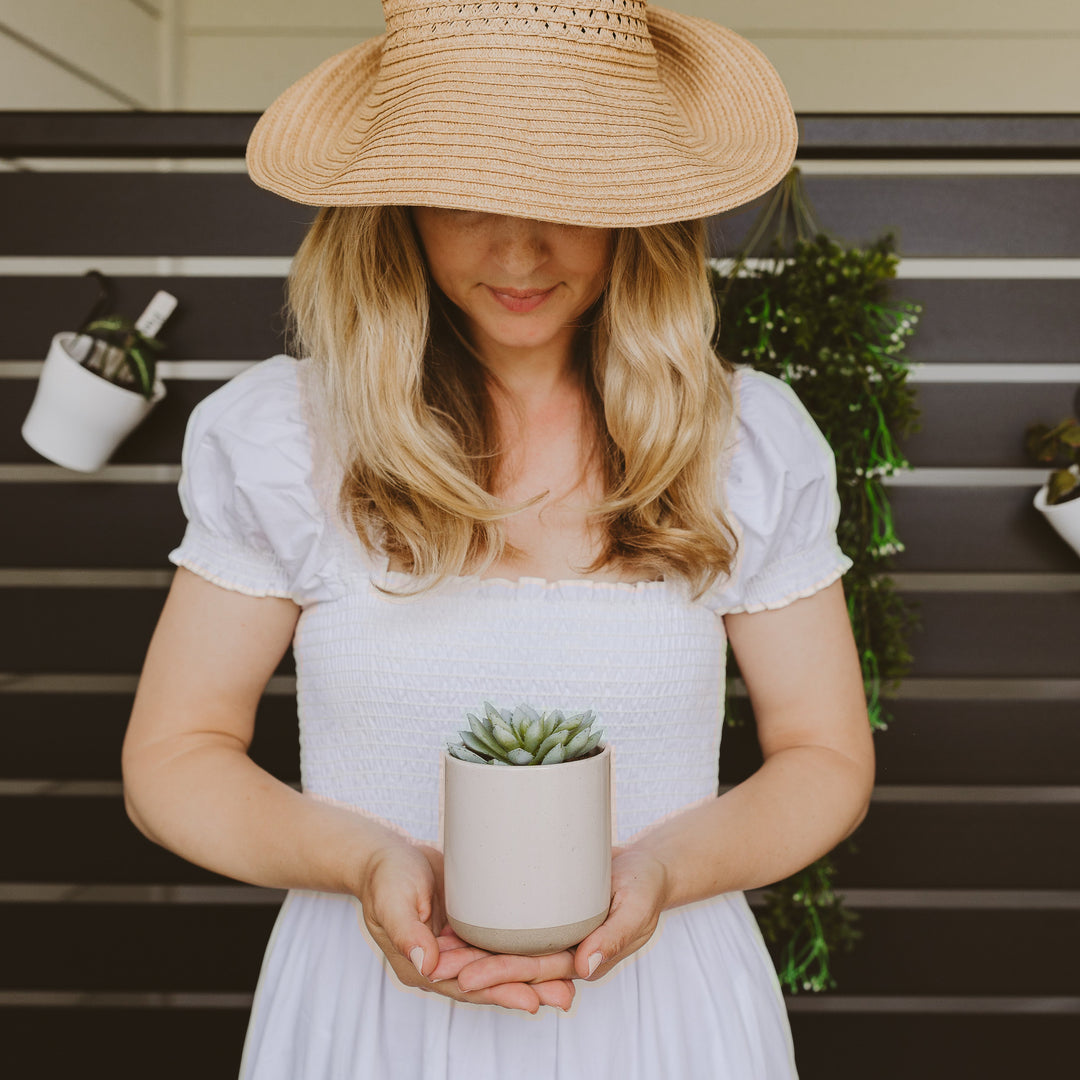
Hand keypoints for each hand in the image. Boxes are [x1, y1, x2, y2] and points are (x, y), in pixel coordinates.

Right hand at [356, 840, 574, 1012]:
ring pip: (500, 966)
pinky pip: (500, 944)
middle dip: (528, 990)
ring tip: (570, 982)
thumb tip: (426, 964)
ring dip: (533, 975)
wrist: (389, 857)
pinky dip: (524, 949)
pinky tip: (552, 949)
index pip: (467, 987)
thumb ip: (406, 932)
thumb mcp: (393, 902)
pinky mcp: (472, 928)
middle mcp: (446, 965)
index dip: (499, 994)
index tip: (531, 1001)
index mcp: (424, 968)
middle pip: (490, 983)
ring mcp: (460, 948)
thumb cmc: (387, 877)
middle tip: (566, 996)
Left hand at [447, 846, 669, 992]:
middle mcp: (563, 950)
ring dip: (473, 951)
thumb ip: (614, 939)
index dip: (499, 976)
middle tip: (436, 965)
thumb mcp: (637, 908)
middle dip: (474, 968)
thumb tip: (585, 969)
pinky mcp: (547, 913)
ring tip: (436, 948)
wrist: (648, 865)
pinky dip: (486, 928)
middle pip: (512, 963)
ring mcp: (553, 933)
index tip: (466, 979)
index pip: (534, 971)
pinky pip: (514, 926)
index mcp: (582, 958)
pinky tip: (458, 924)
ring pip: (508, 947)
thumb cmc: (646, 886)